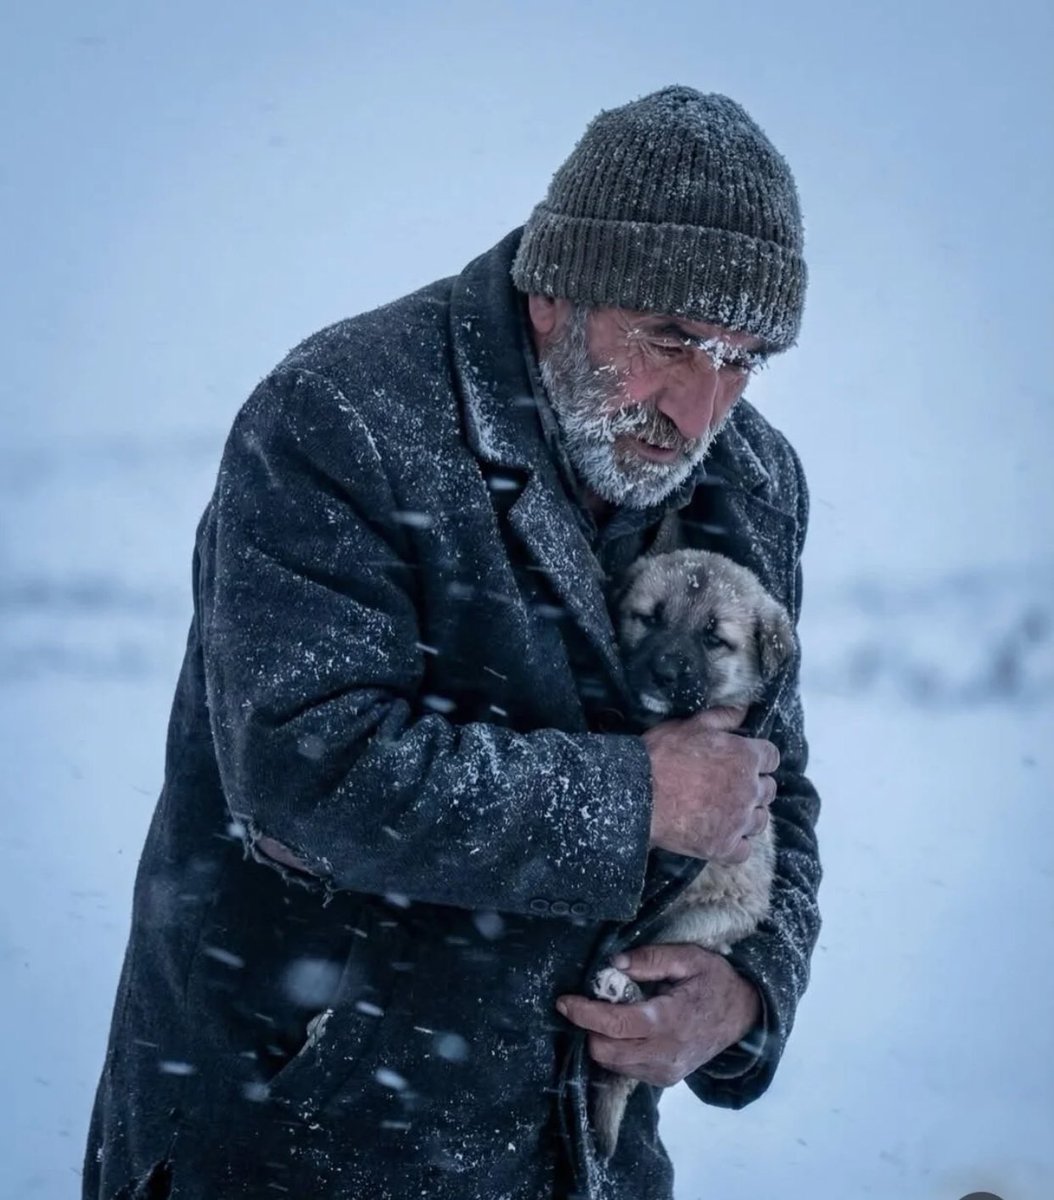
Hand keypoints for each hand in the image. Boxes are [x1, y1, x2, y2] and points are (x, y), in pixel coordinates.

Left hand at [556, 943, 761, 1086]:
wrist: (743, 1015)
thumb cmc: (714, 981)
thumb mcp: (688, 958)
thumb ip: (651, 959)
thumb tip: (615, 964)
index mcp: (670, 1020)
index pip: (615, 1025)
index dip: (584, 1014)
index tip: (564, 1001)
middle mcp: (665, 1053)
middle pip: (606, 1051)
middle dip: (589, 1028)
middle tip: (590, 1001)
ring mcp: (665, 1071)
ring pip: (612, 1064)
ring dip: (601, 1039)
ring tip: (613, 1012)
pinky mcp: (664, 1079)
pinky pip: (626, 1069)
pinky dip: (616, 1049)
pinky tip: (627, 1028)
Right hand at [643, 706, 776, 863]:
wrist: (637, 795)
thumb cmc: (662, 755)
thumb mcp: (691, 725)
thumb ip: (722, 717)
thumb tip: (744, 710)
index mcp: (746, 757)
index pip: (771, 758)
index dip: (758, 758)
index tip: (742, 760)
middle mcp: (749, 790)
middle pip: (768, 790)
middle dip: (753, 786)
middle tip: (729, 786)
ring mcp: (739, 821)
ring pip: (759, 820)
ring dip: (747, 815)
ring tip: (725, 811)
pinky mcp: (724, 847)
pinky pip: (744, 850)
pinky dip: (736, 844)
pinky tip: (720, 834)